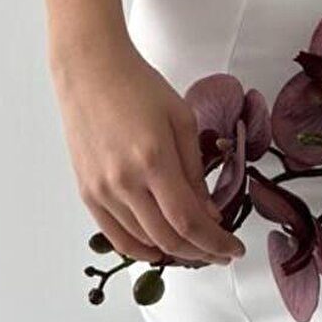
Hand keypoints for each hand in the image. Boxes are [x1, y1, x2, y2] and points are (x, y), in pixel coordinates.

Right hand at [54, 45, 245, 267]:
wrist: (91, 69)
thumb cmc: (138, 86)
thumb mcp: (181, 119)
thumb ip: (195, 171)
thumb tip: (209, 214)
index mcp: (154, 160)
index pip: (189, 222)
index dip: (215, 242)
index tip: (234, 248)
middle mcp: (125, 182)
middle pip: (168, 239)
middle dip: (201, 252)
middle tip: (219, 251)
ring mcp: (102, 190)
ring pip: (143, 242)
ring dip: (173, 252)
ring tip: (195, 248)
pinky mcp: (87, 192)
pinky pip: (115, 236)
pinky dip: (140, 249)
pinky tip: (159, 249)